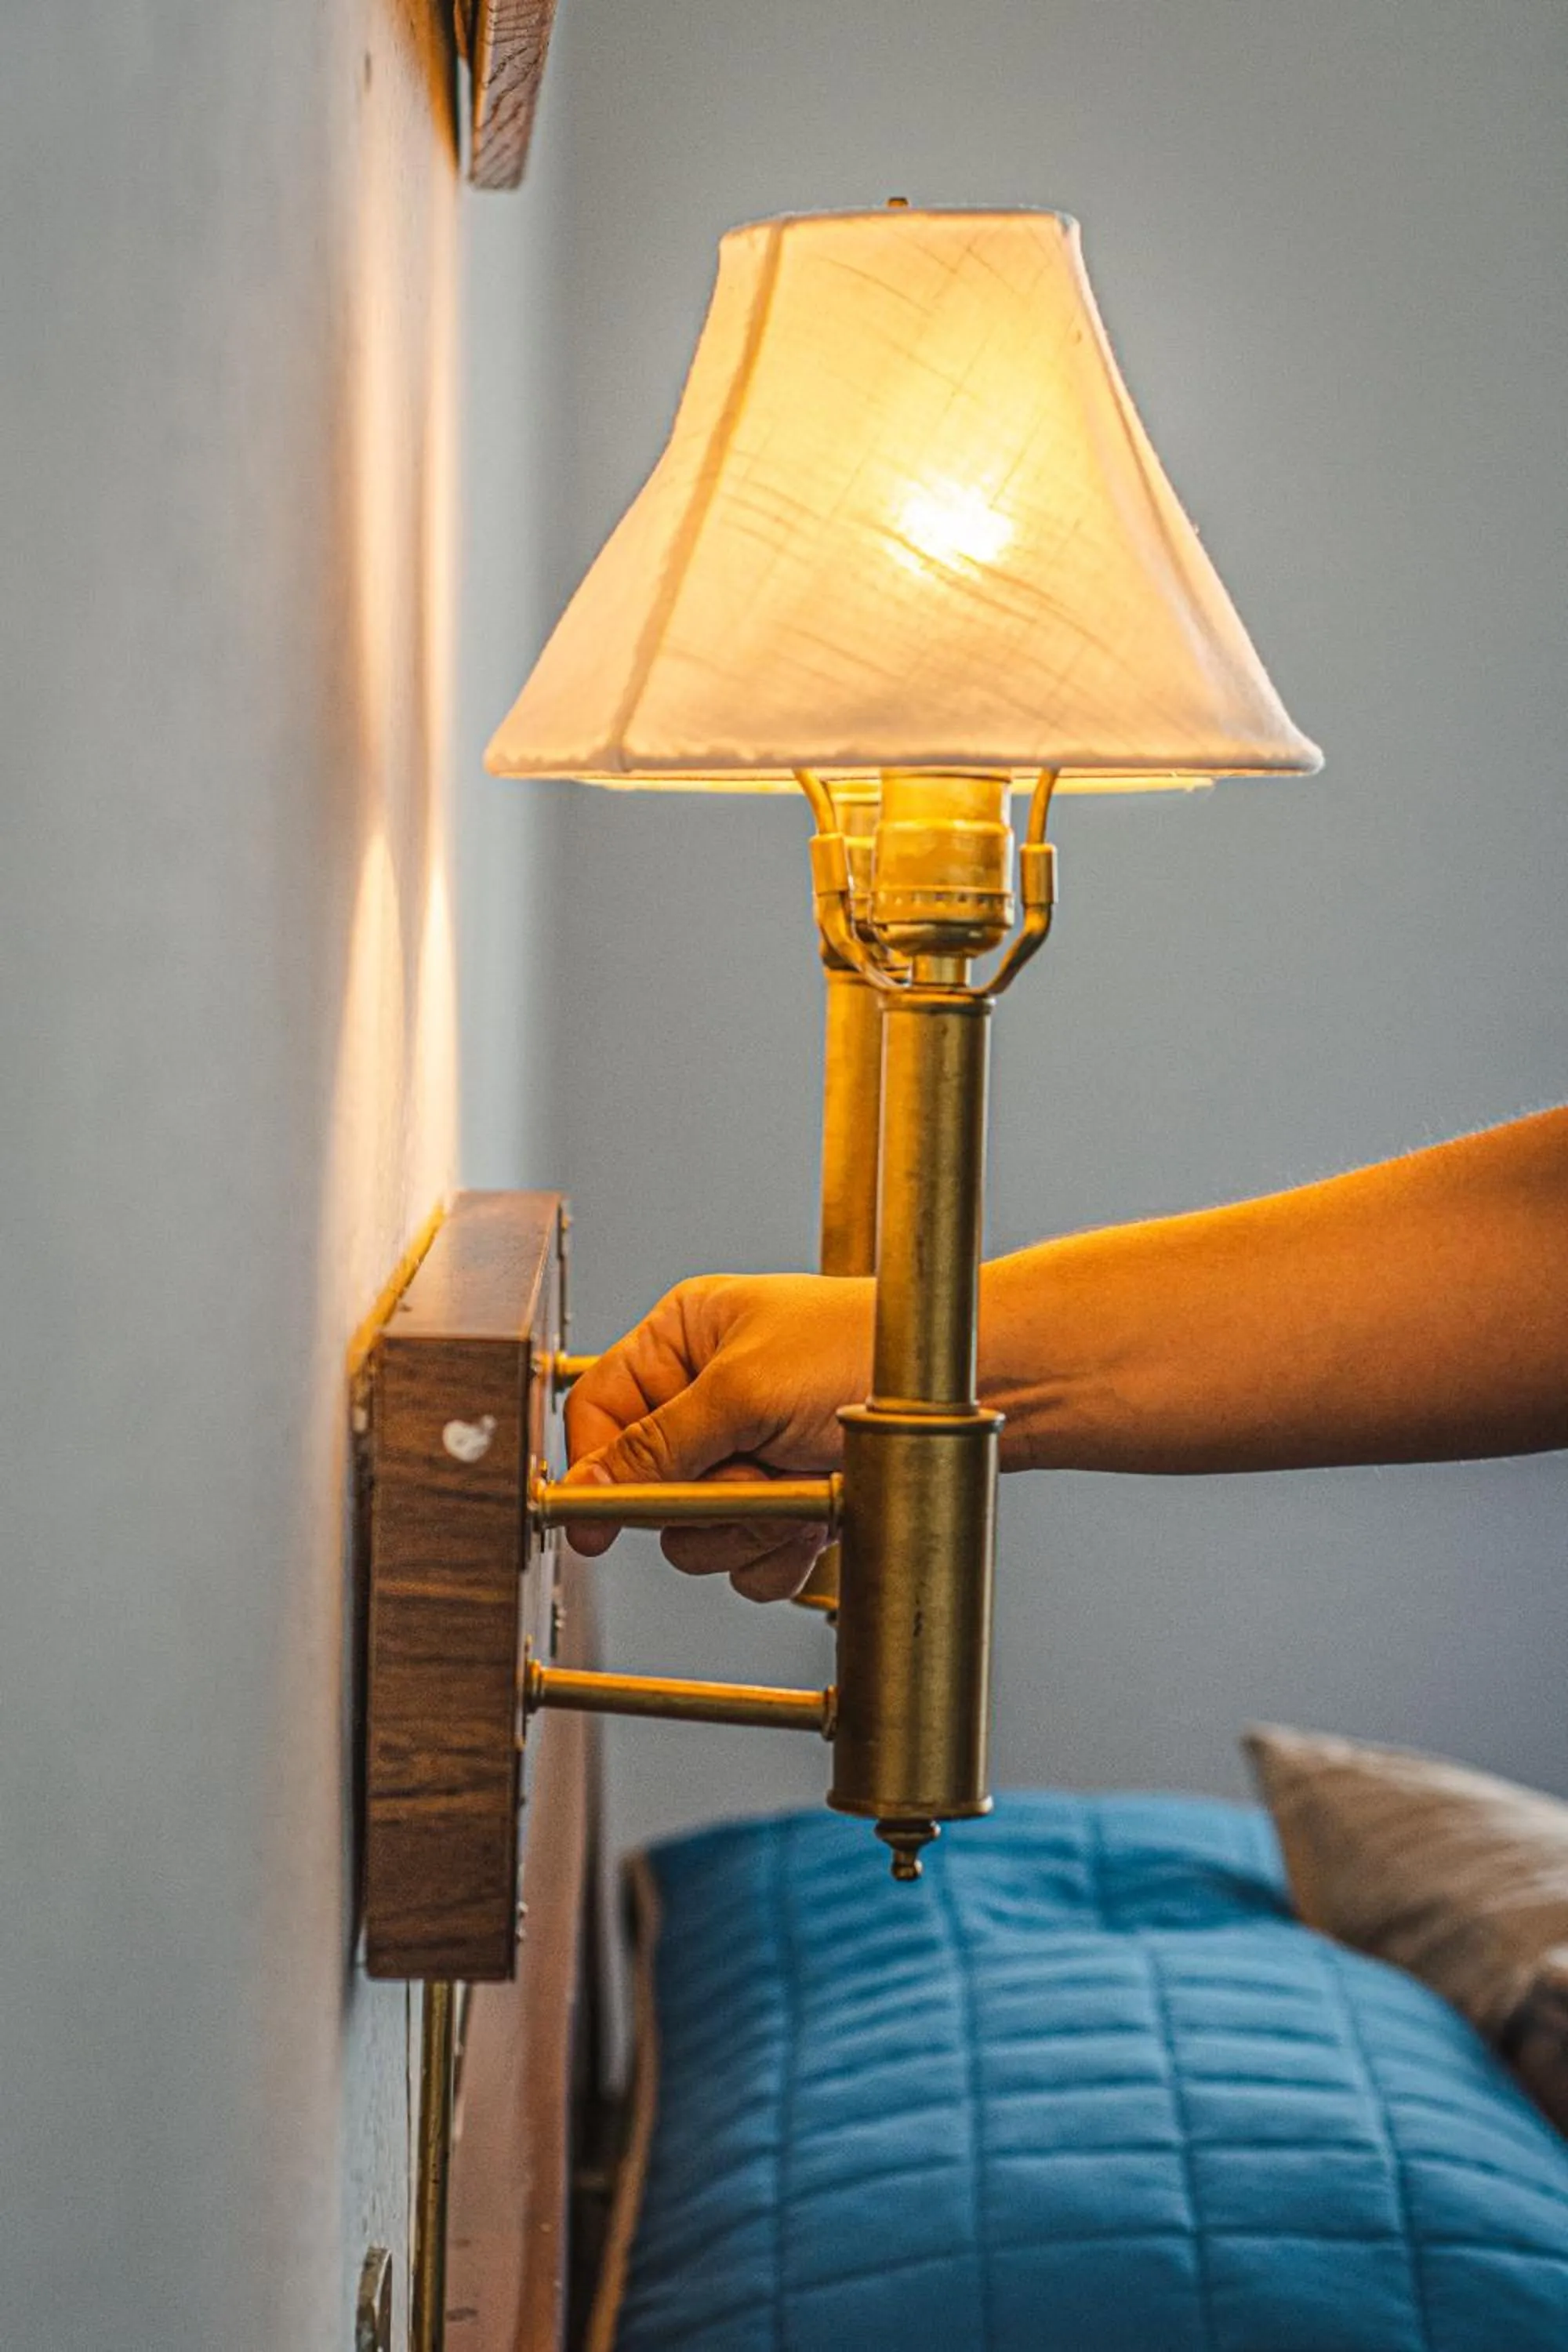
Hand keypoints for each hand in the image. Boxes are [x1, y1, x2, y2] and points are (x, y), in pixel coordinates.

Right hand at [561, 1273, 874, 1599]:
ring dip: (746, 1526)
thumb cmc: (865, 1351)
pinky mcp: (783, 1502)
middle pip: (647, 1488)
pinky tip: (817, 1514)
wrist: (969, 1387)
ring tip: (798, 1486)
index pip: (600, 1411)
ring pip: (697, 1535)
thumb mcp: (743, 1391)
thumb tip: (581, 1489)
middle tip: (750, 1473)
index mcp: (684, 1336)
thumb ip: (655, 1445)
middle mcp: (708, 1394)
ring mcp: (749, 1454)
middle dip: (701, 1499)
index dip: (594, 1470)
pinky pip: (746, 1561)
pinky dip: (780, 1550)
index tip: (593, 1525)